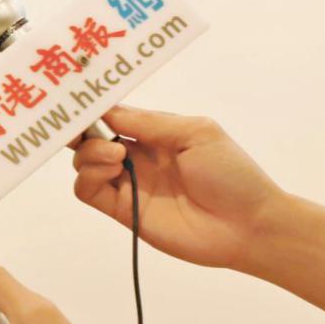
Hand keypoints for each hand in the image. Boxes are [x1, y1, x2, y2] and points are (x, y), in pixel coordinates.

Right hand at [72, 105, 283, 270]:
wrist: (249, 226)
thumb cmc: (231, 173)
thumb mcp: (196, 132)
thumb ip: (149, 122)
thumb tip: (106, 111)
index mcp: (153, 133)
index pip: (111, 114)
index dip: (93, 106)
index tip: (76, 97)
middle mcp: (135, 156)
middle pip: (90, 137)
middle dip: (78, 127)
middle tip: (75, 124)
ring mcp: (128, 183)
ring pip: (84, 161)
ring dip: (89, 152)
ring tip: (116, 155)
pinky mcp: (122, 211)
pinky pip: (87, 190)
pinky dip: (89, 176)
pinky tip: (113, 170)